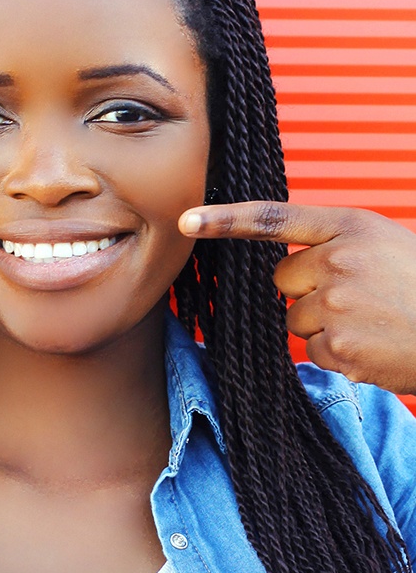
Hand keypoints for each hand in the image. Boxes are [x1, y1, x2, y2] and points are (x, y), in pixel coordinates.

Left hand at [179, 201, 415, 394]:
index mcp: (351, 226)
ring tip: (369, 321)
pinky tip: (370, 345)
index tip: (188, 221)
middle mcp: (339, 260)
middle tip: (355, 296)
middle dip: (306, 289)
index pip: (274, 219)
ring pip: (293, 317)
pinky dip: (333, 352)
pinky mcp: (338, 346)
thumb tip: (286, 275)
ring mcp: (337, 304)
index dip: (226, 220)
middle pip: (281, 280)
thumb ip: (334, 246)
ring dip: (321, 323)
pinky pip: (309, 349)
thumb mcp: (384, 245)